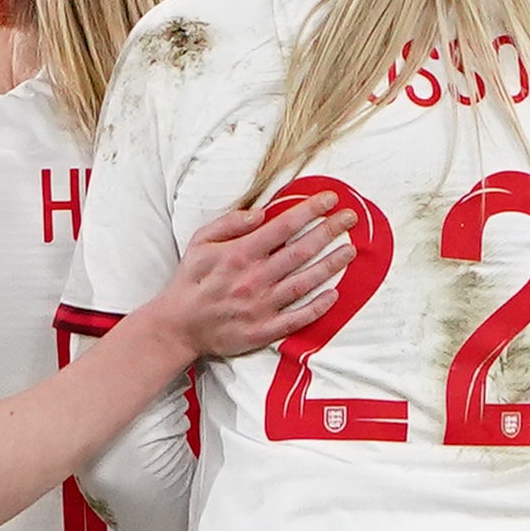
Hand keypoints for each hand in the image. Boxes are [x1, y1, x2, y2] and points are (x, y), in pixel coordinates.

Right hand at [148, 194, 357, 358]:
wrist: (177, 326)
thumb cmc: (190, 282)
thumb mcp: (200, 242)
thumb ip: (229, 224)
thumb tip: (261, 214)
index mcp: (240, 255)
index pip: (283, 227)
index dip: (309, 210)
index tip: (330, 199)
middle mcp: (254, 279)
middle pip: (301, 251)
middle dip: (329, 231)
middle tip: (352, 219)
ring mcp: (261, 306)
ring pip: (305, 283)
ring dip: (331, 265)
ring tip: (351, 251)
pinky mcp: (263, 330)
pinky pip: (297, 318)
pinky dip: (317, 307)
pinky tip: (335, 294)